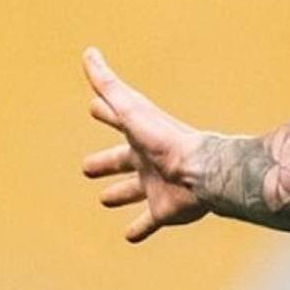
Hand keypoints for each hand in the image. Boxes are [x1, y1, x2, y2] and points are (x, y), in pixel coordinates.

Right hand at [81, 47, 208, 242]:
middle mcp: (148, 160)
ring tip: (105, 199)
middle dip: (106, 162)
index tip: (93, 106)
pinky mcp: (164, 211)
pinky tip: (129, 237)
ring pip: (135, 191)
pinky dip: (139, 229)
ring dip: (120, 194)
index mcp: (140, 136)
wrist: (202, 172)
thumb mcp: (131, 110)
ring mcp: (156, 186)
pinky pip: (149, 222)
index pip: (118, 120)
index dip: (104, 112)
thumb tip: (89, 52)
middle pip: (122, 160)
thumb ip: (109, 84)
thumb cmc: (165, 140)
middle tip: (87, 167)